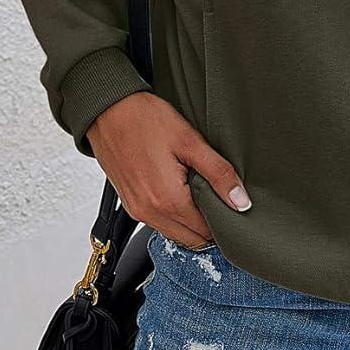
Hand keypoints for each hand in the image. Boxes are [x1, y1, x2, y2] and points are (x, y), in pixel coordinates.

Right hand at [87, 91, 250, 249]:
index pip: (206, 233)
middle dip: (208, 225)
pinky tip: (179, 188)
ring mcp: (136, 210)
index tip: (232, 204)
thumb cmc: (145, 119)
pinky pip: (158, 221)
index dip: (223, 220)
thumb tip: (241, 202)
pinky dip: (172, 213)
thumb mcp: (190, 141)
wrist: (107, 109)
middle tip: (218, 197)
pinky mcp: (128, 204)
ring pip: (174, 232)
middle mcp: (149, 213)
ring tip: (198, 189)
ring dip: (190, 219)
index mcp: (168, 201)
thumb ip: (219, 173)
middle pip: (191, 239)